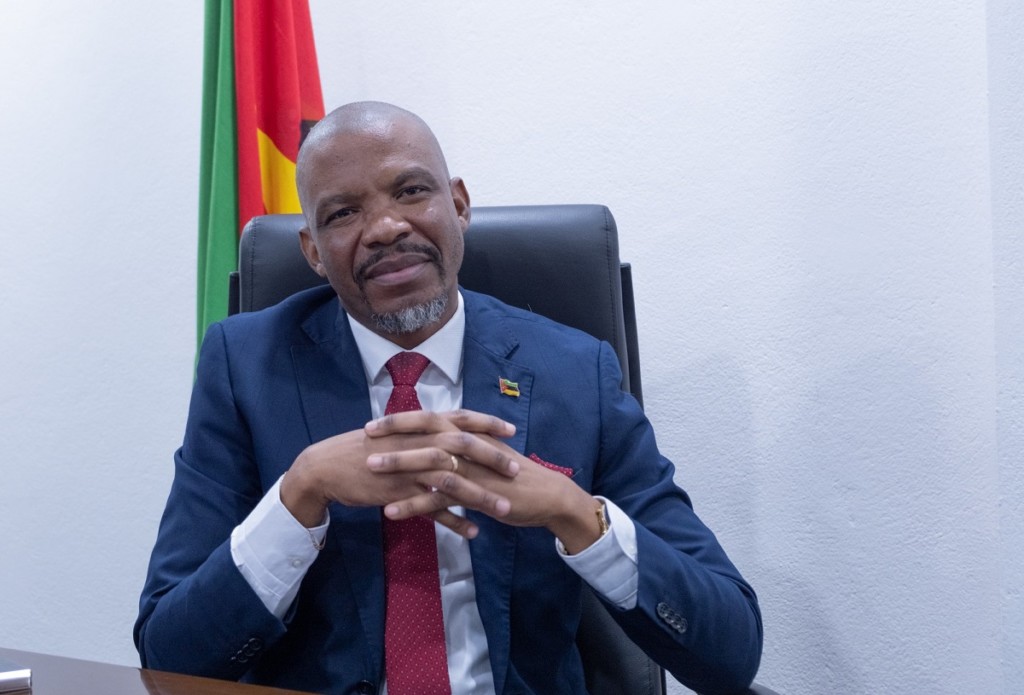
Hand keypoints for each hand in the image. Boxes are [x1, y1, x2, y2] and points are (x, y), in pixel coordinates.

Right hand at [281, 411, 518, 536]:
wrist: (326, 467)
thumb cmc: (362, 449)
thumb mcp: (395, 434)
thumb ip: (421, 433)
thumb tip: (444, 430)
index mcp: (418, 426)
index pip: (460, 419)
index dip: (487, 424)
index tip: (511, 430)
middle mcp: (418, 444)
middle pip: (463, 448)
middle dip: (493, 459)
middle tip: (515, 470)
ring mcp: (409, 469)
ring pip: (453, 482)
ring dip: (481, 496)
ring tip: (504, 510)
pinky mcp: (400, 493)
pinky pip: (432, 509)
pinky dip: (453, 521)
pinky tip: (473, 532)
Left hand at [367, 411, 604, 551]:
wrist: (547, 496)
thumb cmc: (515, 477)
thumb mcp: (487, 454)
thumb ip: (464, 446)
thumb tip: (437, 442)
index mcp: (470, 434)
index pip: (431, 418)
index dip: (402, 419)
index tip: (374, 422)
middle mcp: (470, 446)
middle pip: (427, 433)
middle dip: (395, 434)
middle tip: (364, 438)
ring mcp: (474, 469)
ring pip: (430, 462)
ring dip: (398, 466)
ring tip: (369, 470)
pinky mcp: (477, 494)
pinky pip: (440, 499)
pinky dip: (414, 505)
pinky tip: (391, 512)